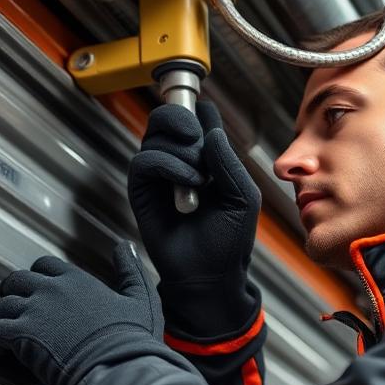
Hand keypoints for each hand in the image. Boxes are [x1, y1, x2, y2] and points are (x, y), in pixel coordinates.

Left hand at [0, 241, 163, 384]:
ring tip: (4, 328)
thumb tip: (125, 246)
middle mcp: (51, 290)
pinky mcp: (21, 335)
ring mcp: (34, 312)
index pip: (44, 265)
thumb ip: (131, 270)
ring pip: (2, 305)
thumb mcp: (141, 299)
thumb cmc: (130, 341)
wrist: (115, 369)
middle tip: (13, 305)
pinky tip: (1, 347)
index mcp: (76, 280)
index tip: (38, 288)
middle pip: (16, 280)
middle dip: (12, 292)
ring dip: (1, 316)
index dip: (38, 276)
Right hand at [128, 102, 261, 337]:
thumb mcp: (243, 197)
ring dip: (180, 151)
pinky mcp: (142, 191)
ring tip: (198, 177)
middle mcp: (179, 160)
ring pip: (155, 135)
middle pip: (168, 116)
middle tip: (196, 138)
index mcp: (206, 157)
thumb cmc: (229, 239)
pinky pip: (144, 161)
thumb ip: (229, 162)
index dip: (197, 110)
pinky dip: (166, 164)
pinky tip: (186, 182)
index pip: (196, 116)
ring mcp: (159, 174)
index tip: (203, 118)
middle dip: (182, 119)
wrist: (210, 274)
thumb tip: (210, 132)